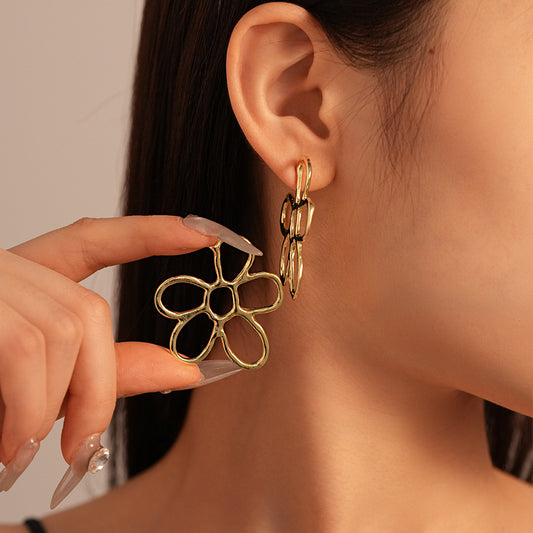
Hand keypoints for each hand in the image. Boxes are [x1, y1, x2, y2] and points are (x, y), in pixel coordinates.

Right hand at [0, 215, 219, 499]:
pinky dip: (30, 408)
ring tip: (18, 449)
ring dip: (51, 408)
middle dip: (97, 390)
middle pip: (86, 312)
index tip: (205, 231)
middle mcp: (0, 269)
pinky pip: (24, 348)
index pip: (93, 240)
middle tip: (78, 447)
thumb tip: (186, 370)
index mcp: (23, 281)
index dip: (150, 232)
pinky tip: (8, 442)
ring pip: (59, 333)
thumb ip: (106, 372)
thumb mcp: (39, 386)